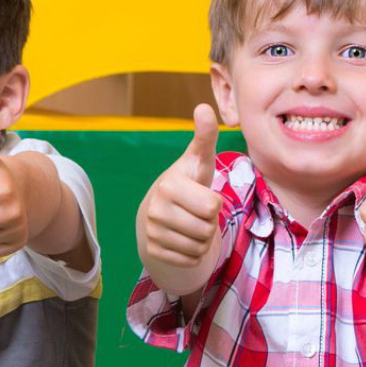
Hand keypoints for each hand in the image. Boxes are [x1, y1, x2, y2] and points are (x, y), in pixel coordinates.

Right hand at [140, 104, 221, 269]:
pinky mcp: (152, 251)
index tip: (201, 196)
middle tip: (197, 213)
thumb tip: (204, 107)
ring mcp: (151, 232)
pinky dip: (192, 254)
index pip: (212, 207)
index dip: (214, 204)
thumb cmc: (187, 183)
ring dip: (202, 240)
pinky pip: (189, 260)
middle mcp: (155, 210)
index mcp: (169, 186)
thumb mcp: (198, 161)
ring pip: (199, 247)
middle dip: (209, 223)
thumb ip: (205, 136)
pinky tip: (183, 239)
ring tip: (191, 225)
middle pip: (207, 230)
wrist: (158, 211)